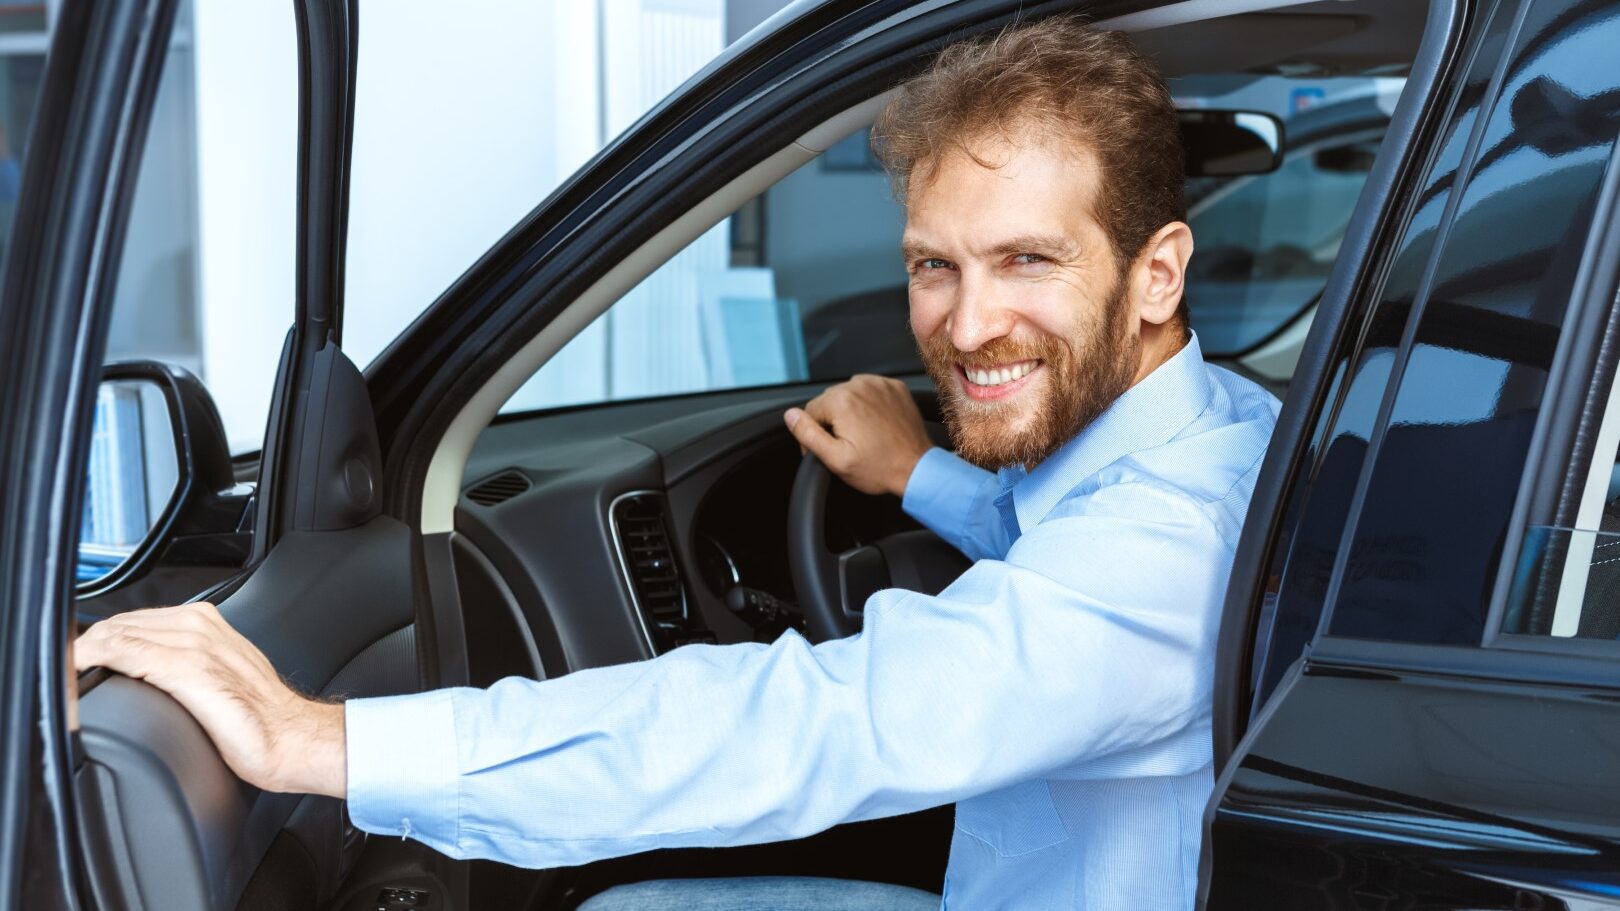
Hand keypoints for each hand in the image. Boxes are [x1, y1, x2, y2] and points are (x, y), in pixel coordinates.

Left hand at [74, 602, 346, 797]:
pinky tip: (82, 677)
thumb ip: (185, 666)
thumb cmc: (263, 721)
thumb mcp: (220, 680)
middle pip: (118, 624)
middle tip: (69, 677)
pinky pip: (124, 652)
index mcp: (207, 624)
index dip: (99, 642)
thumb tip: (147, 679)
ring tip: (69, 679)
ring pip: (116, 633)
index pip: (131, 621)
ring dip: (84, 654)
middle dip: (86, 647)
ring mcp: (195, 643)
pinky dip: (94, 662)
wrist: (294, 740)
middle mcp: (200, 626)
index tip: (80, 667)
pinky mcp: (189, 668)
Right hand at [784, 374, 932, 497]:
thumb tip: (790, 416)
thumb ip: (808, 434)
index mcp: (842, 401)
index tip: (825, 451)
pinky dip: (868, 405)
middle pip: (829, 402)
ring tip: (863, 436)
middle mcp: (860, 386)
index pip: (810, 411)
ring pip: (849, 395)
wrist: (917, 469)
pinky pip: (870, 391)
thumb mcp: (836, 459)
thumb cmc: (880, 468)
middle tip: (848, 447)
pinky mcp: (894, 388)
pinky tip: (875, 425)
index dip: (813, 434)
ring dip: (850, 412)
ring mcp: (879, 385)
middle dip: (832, 423)